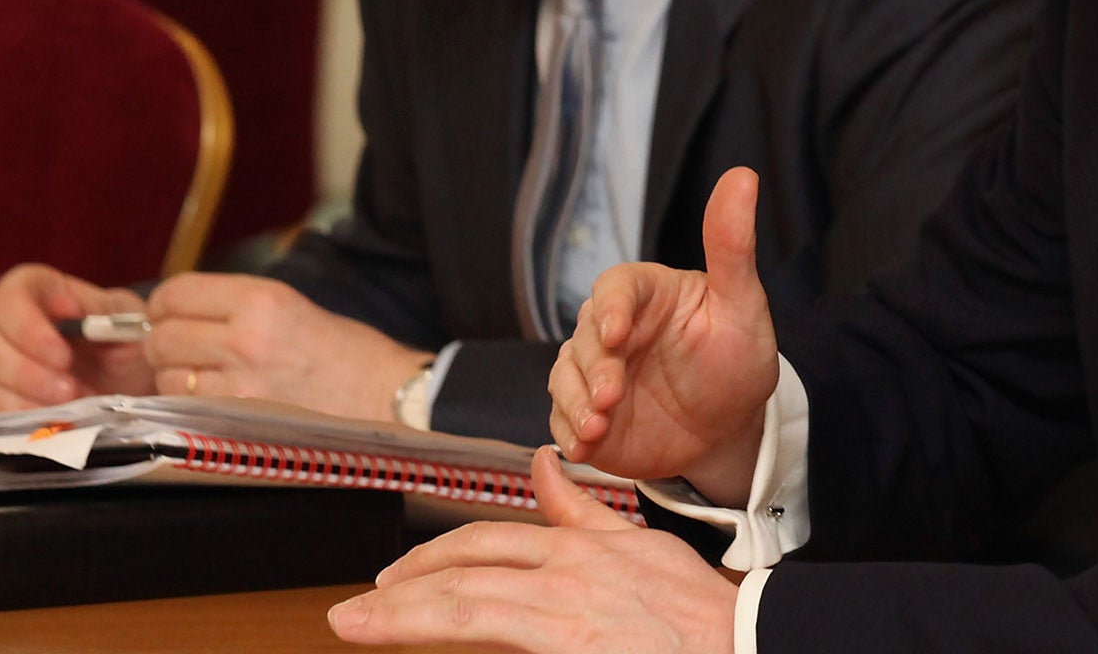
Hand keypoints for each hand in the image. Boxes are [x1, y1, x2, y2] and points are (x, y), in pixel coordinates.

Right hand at [0, 263, 155, 409]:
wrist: (129, 380)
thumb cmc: (128, 342)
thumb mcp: (132, 325)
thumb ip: (109, 320)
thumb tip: (77, 320)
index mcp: (42, 289)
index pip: (12, 293)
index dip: (28, 322)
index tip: (64, 351)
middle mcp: (8, 321)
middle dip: (24, 369)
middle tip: (68, 389)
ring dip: (21, 396)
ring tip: (67, 406)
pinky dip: (18, 416)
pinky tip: (51, 422)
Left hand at [143, 272, 430, 420]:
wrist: (386, 397)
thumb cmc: (346, 353)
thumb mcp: (291, 307)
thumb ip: (234, 307)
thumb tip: (176, 313)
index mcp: (262, 299)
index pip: (175, 294)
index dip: (164, 305)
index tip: (168, 314)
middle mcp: (246, 337)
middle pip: (162, 336)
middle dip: (164, 342)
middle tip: (185, 349)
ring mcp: (240, 383)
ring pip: (167, 376)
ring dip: (177, 377)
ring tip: (209, 377)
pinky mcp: (238, 420)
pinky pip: (187, 408)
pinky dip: (191, 405)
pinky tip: (219, 400)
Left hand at [329, 446, 736, 651]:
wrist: (745, 644)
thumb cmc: (695, 611)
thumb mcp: (634, 544)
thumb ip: (579, 508)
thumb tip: (541, 462)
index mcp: (576, 549)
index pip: (484, 541)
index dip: (430, 556)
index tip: (390, 579)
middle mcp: (564, 576)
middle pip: (462, 573)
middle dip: (398, 592)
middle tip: (352, 612)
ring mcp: (565, 616)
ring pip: (465, 609)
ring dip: (401, 620)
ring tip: (355, 627)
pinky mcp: (570, 647)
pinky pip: (494, 639)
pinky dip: (453, 640)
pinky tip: (416, 645)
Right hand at [549, 167, 777, 503]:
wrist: (729, 425)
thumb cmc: (736, 356)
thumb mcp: (741, 303)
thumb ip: (732, 245)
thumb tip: (743, 174)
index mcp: (645, 293)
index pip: (614, 288)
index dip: (611, 309)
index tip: (618, 335)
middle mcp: (612, 328)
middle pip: (585, 337)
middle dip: (595, 367)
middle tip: (613, 395)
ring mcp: (595, 372)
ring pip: (565, 378)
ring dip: (575, 403)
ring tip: (597, 427)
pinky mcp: (585, 413)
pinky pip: (563, 418)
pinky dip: (569, 432)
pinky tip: (584, 447)